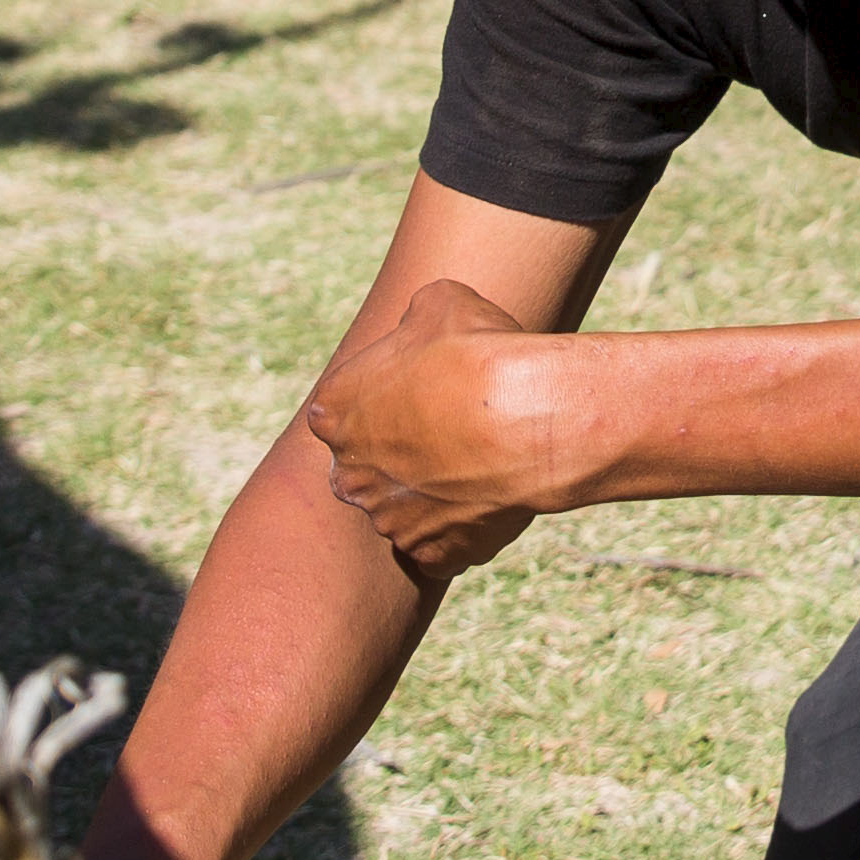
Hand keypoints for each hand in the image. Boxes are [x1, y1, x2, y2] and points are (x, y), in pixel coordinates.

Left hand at [302, 276, 555, 575]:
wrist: (524, 418)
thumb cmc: (478, 355)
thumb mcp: (439, 304)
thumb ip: (415, 322)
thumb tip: (421, 328)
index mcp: (334, 412)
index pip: (344, 408)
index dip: (386, 398)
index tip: (423, 390)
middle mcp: (350, 474)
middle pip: (370, 465)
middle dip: (402, 453)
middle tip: (453, 431)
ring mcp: (389, 520)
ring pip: (405, 508)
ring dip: (436, 491)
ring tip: (485, 461)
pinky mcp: (431, 556)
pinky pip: (442, 546)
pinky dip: (463, 528)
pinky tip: (493, 497)